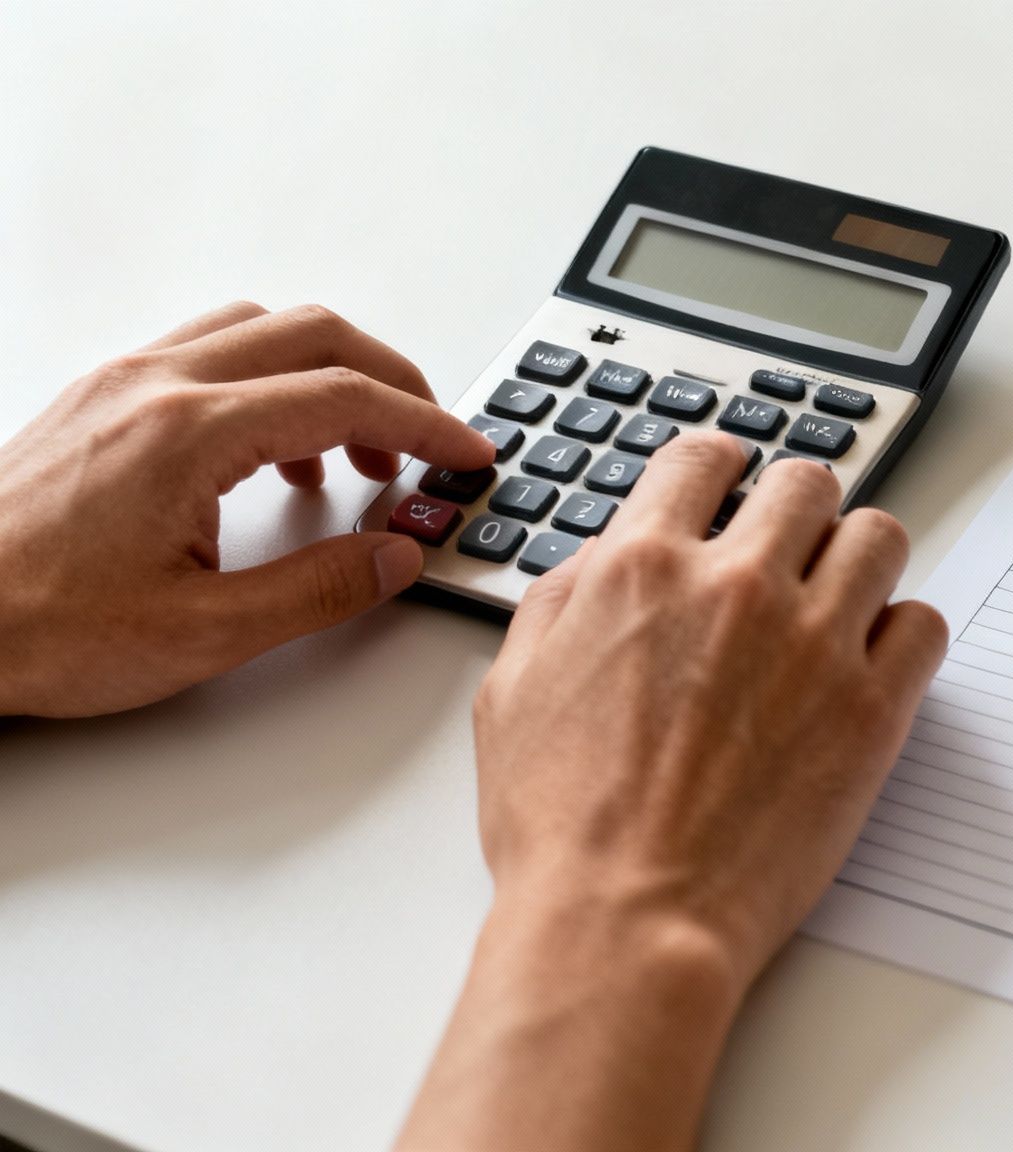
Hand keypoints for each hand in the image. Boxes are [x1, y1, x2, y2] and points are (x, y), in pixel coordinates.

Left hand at [0, 302, 495, 716]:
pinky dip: (270, 382)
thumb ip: (317, 590)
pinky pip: (209, 352)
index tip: (467, 451)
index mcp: (188, 433)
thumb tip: (392, 559)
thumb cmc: (36, 626)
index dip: (426, 425)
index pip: (345, 398)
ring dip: (328, 374)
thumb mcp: (201, 633)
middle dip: (392, 382)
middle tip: (430, 441)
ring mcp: (121, 384)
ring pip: (259, 329)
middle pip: (313, 334)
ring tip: (356, 454)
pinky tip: (273, 452)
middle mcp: (155, 386)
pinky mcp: (99, 400)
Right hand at [400, 433, 947, 1151]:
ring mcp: (814, 643)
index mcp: (641, 570)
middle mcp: (735, 587)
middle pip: (807, 483)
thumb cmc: (566, 827)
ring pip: (880, 536)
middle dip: (798, 511)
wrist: (628, 919)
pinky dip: (903, 636)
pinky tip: (871, 665)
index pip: (703, 458)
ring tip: (841, 602)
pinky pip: (924, 625)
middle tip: (792, 551)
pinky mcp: (872, 708)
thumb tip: (604, 564)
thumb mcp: (513, 690)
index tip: (732, 486)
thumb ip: (564, 602)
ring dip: (859, 560)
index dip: (721, 468)